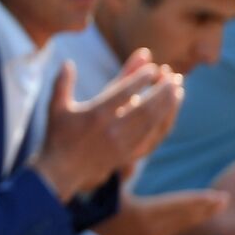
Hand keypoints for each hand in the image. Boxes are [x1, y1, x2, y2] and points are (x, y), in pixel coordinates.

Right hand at [31, 51, 182, 200]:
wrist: (62, 172)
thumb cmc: (58, 136)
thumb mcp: (56, 108)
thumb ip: (62, 84)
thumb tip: (67, 62)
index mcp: (95, 115)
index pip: (122, 92)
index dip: (139, 78)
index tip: (152, 67)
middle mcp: (111, 130)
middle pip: (144, 108)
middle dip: (161, 91)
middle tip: (172, 76)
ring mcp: (122, 144)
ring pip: (152, 122)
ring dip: (167, 104)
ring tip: (177, 88)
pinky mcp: (128, 155)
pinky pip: (152, 137)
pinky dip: (164, 121)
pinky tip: (170, 110)